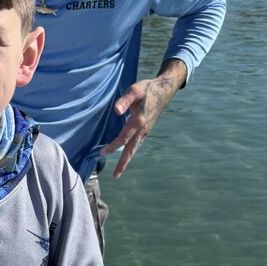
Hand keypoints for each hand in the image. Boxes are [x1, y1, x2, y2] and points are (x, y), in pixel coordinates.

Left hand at [100, 59, 186, 178]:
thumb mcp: (134, 90)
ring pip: (134, 148)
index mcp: (138, 121)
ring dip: (126, 160)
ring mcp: (146, 131)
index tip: (102, 152)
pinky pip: (137, 144)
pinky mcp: (147, 129)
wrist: (165, 90)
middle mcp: (143, 129)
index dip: (112, 146)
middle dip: (123, 164)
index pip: (123, 138)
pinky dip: (131, 151)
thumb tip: (116, 110)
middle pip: (131, 150)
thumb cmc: (147, 88)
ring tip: (119, 171)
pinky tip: (126, 154)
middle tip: (116, 177)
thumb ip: (125, 100)